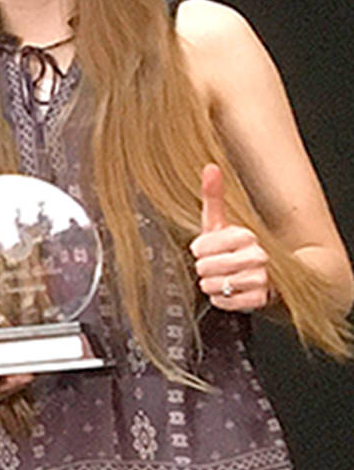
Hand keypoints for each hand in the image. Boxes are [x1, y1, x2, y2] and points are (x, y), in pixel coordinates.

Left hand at [192, 163, 270, 310]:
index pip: (203, 246)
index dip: (199, 249)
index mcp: (246, 235)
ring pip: (213, 285)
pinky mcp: (260, 300)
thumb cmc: (236, 247)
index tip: (204, 249)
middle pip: (206, 267)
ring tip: (221, 277)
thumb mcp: (221, 222)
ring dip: (211, 283)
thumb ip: (213, 195)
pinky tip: (228, 290)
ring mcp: (261, 279)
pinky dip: (220, 298)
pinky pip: (224, 302)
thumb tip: (210, 167)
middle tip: (213, 265)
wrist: (269, 274)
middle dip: (204, 268)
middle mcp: (257, 256)